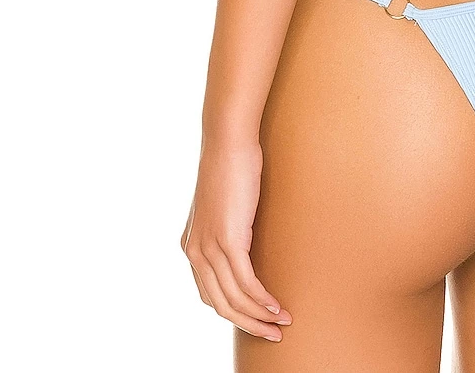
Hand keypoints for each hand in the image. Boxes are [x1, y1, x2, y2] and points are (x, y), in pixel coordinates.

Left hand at [181, 139, 290, 341]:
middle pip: (221, 305)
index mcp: (191, 246)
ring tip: (283, 322)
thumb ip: (227, 228)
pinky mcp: (228, 240)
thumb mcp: (224, 205)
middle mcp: (194, 252)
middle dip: (248, 324)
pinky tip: (277, 306)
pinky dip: (262, 299)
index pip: (211, 295)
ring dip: (260, 316)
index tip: (258, 320)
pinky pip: (246, 282)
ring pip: (234, 298)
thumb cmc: (230, 166)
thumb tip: (245, 245)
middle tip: (273, 333)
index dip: (235, 313)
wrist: (228, 141)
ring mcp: (209, 247)